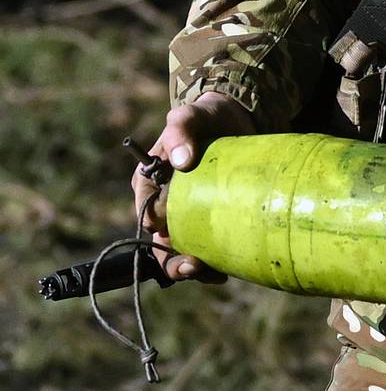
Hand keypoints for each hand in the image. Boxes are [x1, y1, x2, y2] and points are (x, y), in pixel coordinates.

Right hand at [131, 92, 255, 281]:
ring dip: (196, 267)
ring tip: (216, 274)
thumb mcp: (189, 116)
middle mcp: (165, 204)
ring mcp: (189, 214)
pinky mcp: (213, 216)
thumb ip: (181, 130)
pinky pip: (209, 243)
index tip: (175, 237)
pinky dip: (217, 257)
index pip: (146, 216)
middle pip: (161, 243)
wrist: (234, 118)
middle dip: (174, 261)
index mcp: (148, 184)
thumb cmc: (204, 116)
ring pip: (184, 249)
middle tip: (196, 267)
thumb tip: (182, 160)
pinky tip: (232, 265)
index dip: (159, 231)